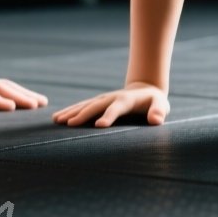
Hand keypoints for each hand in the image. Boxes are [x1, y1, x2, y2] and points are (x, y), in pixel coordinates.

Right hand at [52, 83, 168, 127]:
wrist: (145, 90)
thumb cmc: (154, 102)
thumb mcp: (161, 105)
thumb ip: (159, 111)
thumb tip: (156, 120)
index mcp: (126, 100)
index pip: (116, 108)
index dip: (108, 116)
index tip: (99, 126)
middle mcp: (111, 98)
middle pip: (95, 106)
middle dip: (82, 114)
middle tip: (69, 124)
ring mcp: (103, 99)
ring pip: (84, 105)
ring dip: (71, 112)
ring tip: (57, 120)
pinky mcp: (97, 102)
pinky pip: (82, 106)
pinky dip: (70, 111)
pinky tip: (58, 118)